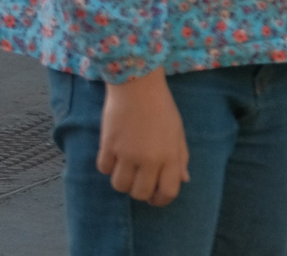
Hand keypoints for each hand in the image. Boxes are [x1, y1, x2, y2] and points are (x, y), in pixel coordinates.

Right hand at [97, 72, 188, 206]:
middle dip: (139, 193)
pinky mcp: (108, 144)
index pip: (167, 192)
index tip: (154, 198)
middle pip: (140, 193)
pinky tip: (111, 157)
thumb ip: (180, 159)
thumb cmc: (161, 107)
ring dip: (121, 182)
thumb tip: (182, 180)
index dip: (160, 200)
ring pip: (119, 185)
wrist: (137, 85)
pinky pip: (104, 168)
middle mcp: (149, 160)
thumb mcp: (178, 134)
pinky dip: (107, 167)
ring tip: (123, 171)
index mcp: (170, 158)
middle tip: (137, 183)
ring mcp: (127, 153)